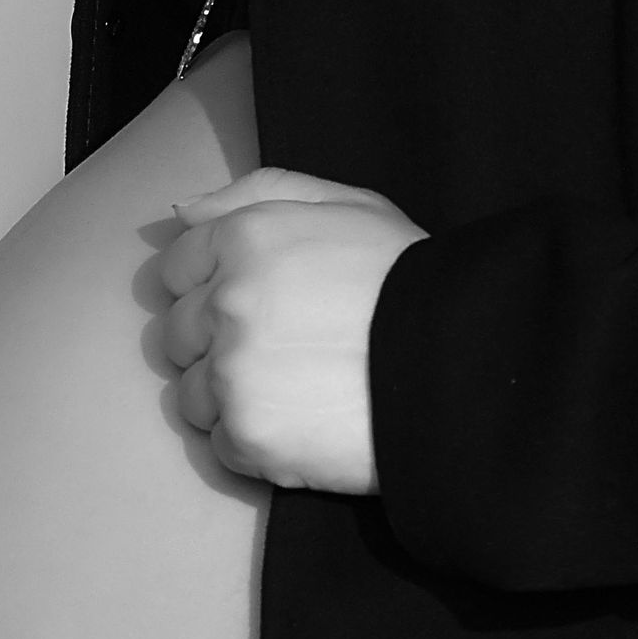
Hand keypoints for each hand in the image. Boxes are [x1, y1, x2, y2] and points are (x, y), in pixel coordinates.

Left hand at [158, 169, 424, 491]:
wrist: (462, 363)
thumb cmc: (408, 279)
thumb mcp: (348, 205)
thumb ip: (257, 193)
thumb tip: (181, 212)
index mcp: (245, 239)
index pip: (174, 269)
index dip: (212, 288)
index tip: (258, 305)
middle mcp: (227, 302)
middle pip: (176, 335)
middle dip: (216, 343)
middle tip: (282, 351)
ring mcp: (233, 373)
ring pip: (190, 395)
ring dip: (230, 397)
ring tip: (295, 391)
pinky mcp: (249, 435)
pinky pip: (220, 445)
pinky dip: (253, 442)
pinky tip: (303, 423)